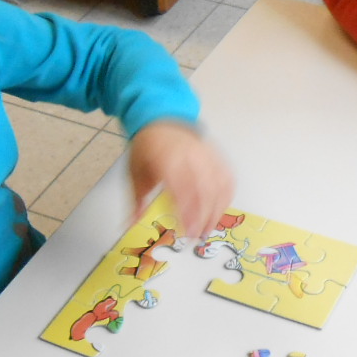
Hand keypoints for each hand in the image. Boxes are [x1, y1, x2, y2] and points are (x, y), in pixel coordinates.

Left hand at [127, 120, 234, 238]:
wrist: (161, 120)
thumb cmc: (147, 149)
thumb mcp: (134, 173)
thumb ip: (135, 200)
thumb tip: (129, 225)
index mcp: (167, 159)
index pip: (182, 188)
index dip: (188, 212)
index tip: (187, 231)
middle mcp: (190, 156)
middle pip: (204, 189)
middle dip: (204, 216)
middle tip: (197, 236)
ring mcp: (206, 155)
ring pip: (219, 185)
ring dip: (216, 210)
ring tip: (208, 229)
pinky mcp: (215, 155)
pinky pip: (227, 177)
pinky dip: (226, 196)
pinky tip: (220, 210)